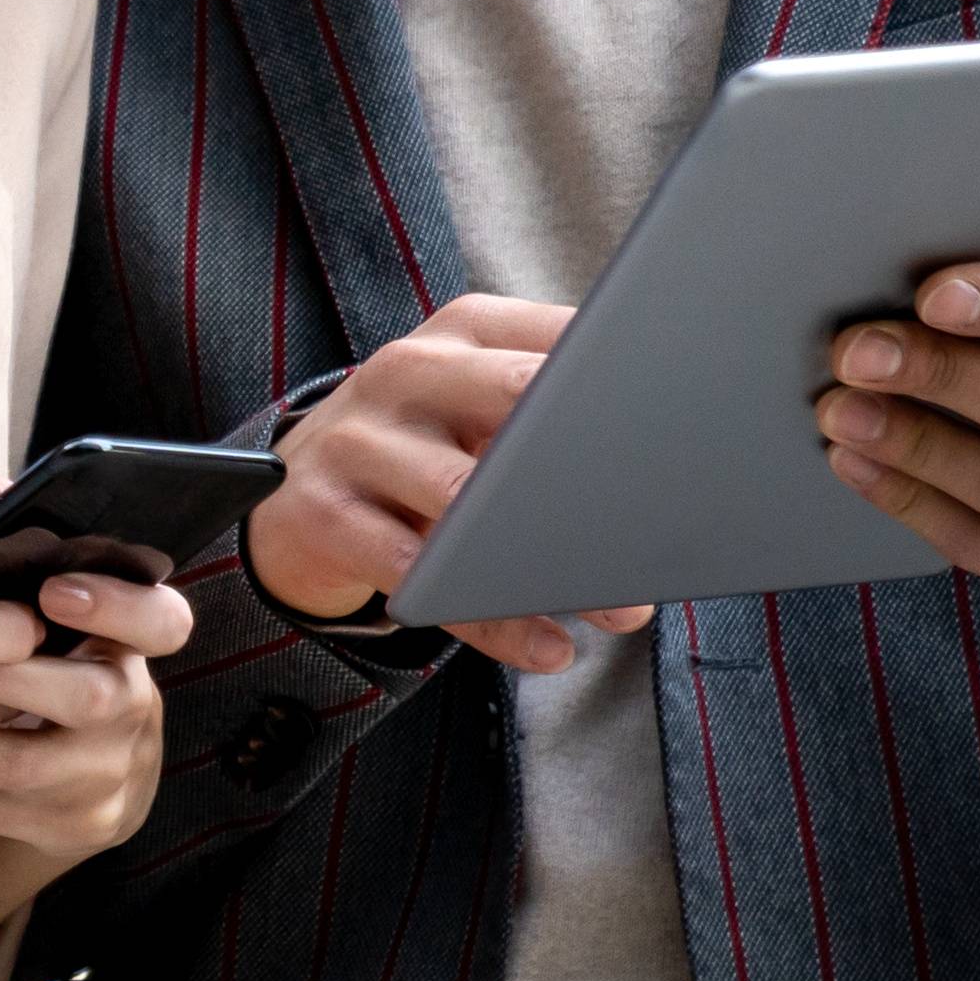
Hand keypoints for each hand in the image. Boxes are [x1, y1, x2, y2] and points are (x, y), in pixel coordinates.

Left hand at [0, 469, 196, 873]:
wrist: (87, 775)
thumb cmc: (47, 661)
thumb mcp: (45, 604)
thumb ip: (12, 540)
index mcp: (135, 645)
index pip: (163, 622)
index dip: (115, 606)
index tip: (51, 589)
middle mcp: (135, 710)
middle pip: (86, 697)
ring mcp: (110, 776)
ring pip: (27, 761)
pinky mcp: (77, 826)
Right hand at [245, 296, 656, 674]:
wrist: (294, 497)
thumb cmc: (427, 454)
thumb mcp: (482, 414)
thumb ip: (559, 420)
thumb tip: (679, 478)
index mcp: (461, 333)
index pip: (559, 336)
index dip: (626, 376)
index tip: (685, 424)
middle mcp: (404, 370)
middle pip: (516, 397)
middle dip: (593, 458)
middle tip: (660, 514)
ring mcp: (356, 439)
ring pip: (463, 495)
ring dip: (547, 557)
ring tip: (620, 607)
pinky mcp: (322, 513)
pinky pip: (418, 574)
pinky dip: (490, 620)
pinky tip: (547, 647)